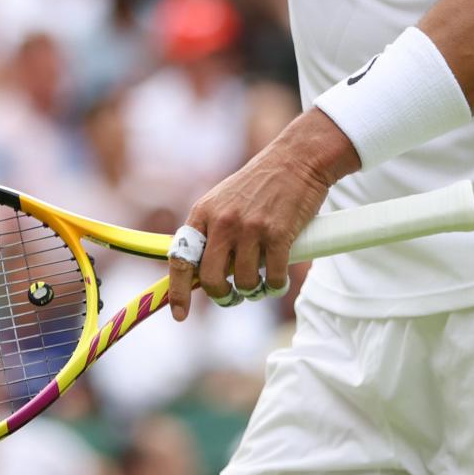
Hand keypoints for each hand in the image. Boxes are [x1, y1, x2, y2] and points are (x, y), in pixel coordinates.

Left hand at [167, 109, 355, 319]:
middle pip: (211, 279)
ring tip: (261, 282)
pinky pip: (273, 278)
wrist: (296, 160)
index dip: (177, 291)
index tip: (180, 315)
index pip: (181, 258)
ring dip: (254, 291)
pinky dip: (276, 286)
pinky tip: (278, 281)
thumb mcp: (223, 201)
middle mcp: (223, 222)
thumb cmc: (260, 184)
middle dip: (223, 296)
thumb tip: (200, 273)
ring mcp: (251, 228)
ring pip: (245, 283)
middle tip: (233, 296)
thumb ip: (211, 232)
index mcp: (203, 213)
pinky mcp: (278, 234)